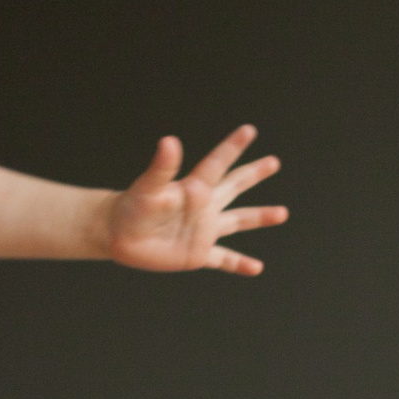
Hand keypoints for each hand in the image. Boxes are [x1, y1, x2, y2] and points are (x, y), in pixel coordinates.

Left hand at [107, 125, 285, 275]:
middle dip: (253, 174)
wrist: (117, 234)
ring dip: (259, 216)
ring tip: (281, 213)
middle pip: (234, 187)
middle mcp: (203, 207)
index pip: (218, 164)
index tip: (248, 130)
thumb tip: (169, 141)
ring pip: (237, 221)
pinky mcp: (197, 254)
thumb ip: (161, 167)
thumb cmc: (130, 207)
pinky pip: (223, 259)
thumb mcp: (147, 187)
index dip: (233, 147)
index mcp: (194, 189)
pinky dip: (239, 263)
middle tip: (273, 162)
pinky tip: (256, 268)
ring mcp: (203, 230)